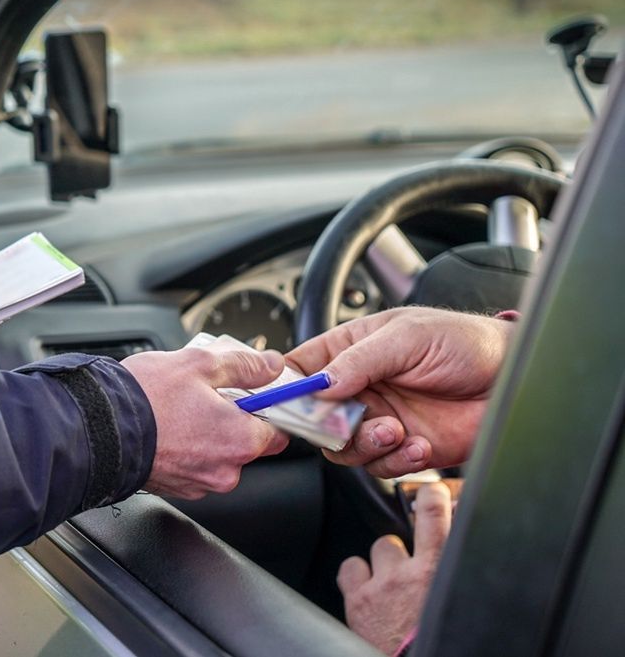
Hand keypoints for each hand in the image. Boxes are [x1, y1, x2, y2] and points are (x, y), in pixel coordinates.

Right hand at [121, 346, 289, 499]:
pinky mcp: (175, 488)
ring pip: (217, 453)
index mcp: (241, 440)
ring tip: (180, 407)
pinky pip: (193, 464)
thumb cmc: (146, 399)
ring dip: (207, 432)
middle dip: (232, 418)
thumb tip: (271, 366)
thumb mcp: (201, 364)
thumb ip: (245, 366)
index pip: (279, 430)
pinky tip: (167, 425)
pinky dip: (186, 447)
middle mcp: (225, 470)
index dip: (267, 408)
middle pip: (246, 442)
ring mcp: (198, 483)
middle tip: (207, 393)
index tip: (254, 393)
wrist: (96, 428)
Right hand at [286, 307, 512, 476]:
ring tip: (397, 430)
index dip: (287, 387)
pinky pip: (378, 467)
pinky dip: (396, 461)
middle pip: (313, 417)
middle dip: (327, 426)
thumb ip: (359, 359)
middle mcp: (360, 387)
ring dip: (366, 445)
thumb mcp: (408, 337)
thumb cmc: (469, 343)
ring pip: (342, 448)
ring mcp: (379, 419)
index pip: (301, 368)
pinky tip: (420, 444)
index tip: (288, 402)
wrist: (516, 381)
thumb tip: (320, 383)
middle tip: (348, 423)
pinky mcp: (402, 449)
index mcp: (353, 349)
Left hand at [338, 482, 451, 654]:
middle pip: (399, 533)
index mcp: (441, 573)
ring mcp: (381, 586)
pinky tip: (367, 590)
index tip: (432, 491)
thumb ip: (459, 571)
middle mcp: (409, 575)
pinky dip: (357, 576)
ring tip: (394, 588)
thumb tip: (464, 554)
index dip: (432, 495)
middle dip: (406, 545)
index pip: (436, 514)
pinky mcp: (358, 601)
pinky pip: (349, 569)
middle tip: (411, 569)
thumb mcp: (461, 600)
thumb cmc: (439, 638)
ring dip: (385, 563)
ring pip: (379, 548)